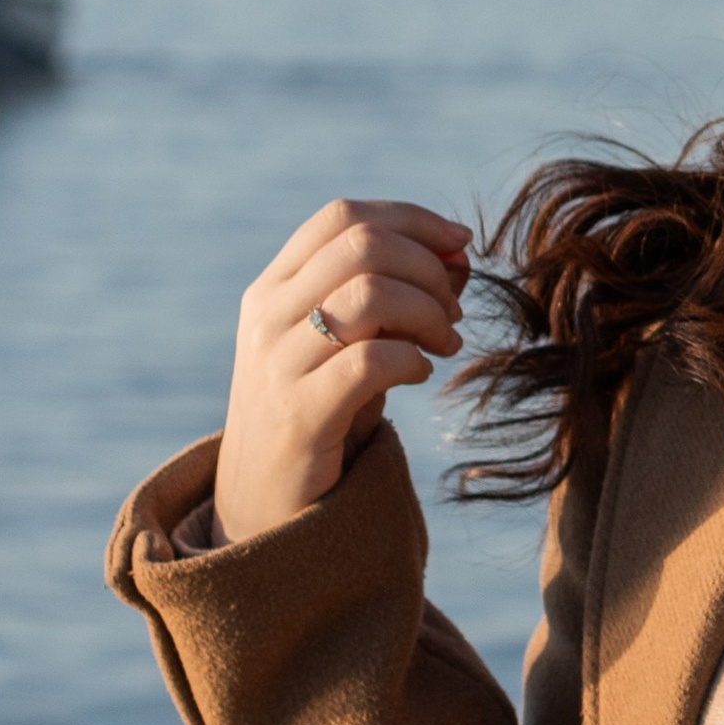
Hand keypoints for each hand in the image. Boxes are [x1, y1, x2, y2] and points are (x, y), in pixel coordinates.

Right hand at [213, 196, 472, 543]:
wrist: (263, 507)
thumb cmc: (319, 415)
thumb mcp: (348, 344)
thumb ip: (393, 295)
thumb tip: (459, 252)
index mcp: (274, 287)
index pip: (343, 217)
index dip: (412, 219)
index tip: (460, 243)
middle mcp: (267, 315)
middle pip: (362, 245)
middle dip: (429, 269)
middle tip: (453, 313)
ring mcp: (276, 363)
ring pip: (370, 293)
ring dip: (428, 312)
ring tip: (444, 346)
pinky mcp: (297, 414)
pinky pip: (370, 359)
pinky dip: (412, 359)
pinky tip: (419, 375)